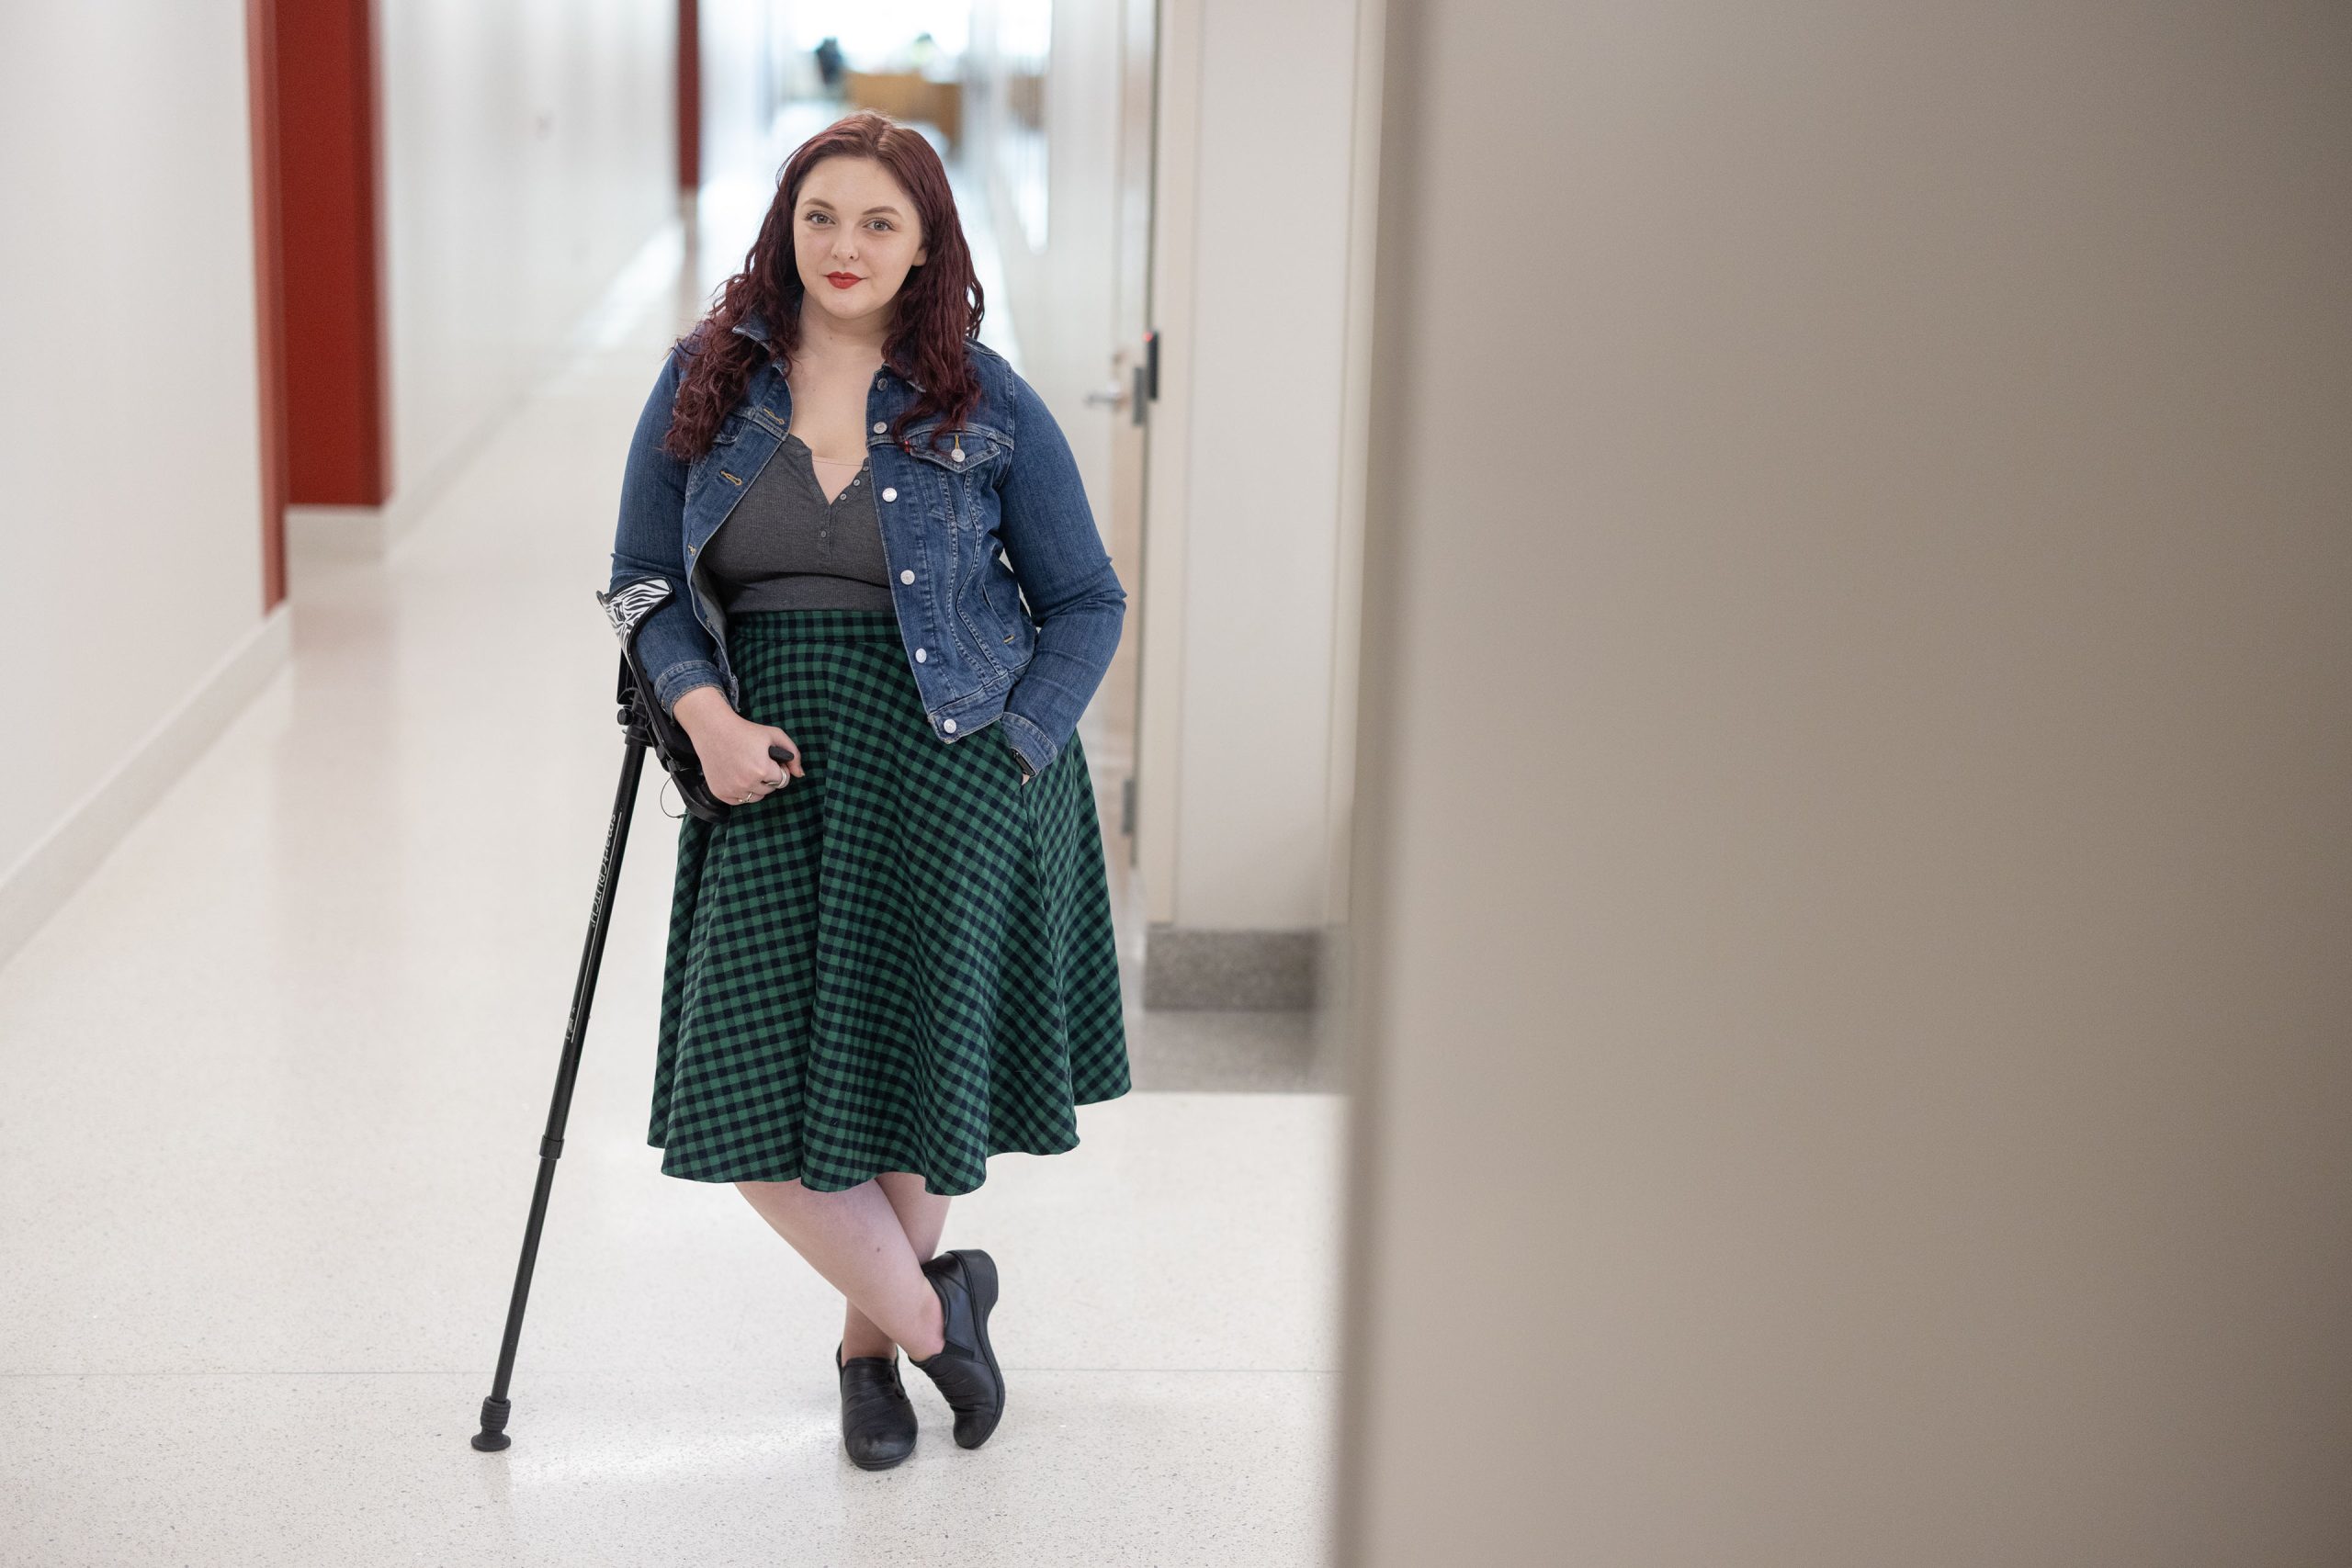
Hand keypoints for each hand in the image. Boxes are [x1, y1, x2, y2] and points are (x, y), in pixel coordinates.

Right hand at [674, 687, 802, 804]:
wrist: (713, 730)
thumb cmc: (746, 731)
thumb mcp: (774, 735)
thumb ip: (793, 754)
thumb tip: (800, 774)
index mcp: (762, 770)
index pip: (782, 780)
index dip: (778, 769)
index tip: (770, 760)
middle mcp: (746, 783)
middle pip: (769, 790)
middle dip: (767, 778)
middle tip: (756, 761)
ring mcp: (732, 790)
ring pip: (755, 797)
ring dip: (755, 786)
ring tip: (747, 768)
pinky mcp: (720, 793)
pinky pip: (739, 800)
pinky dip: (740, 791)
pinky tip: (736, 775)